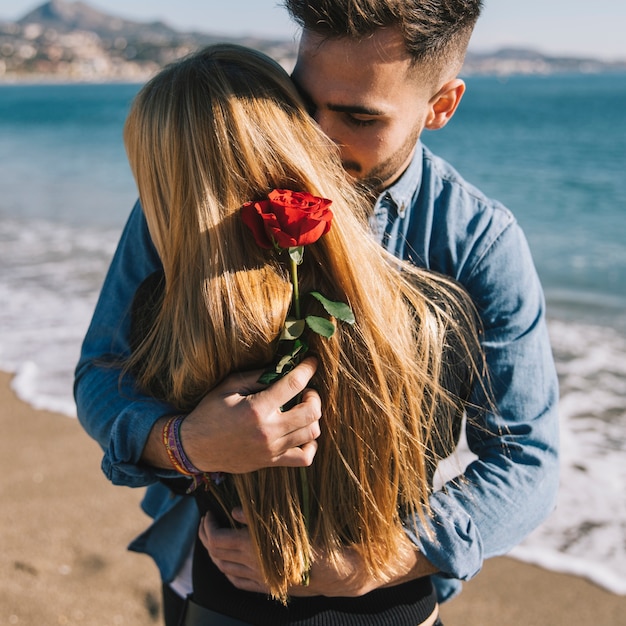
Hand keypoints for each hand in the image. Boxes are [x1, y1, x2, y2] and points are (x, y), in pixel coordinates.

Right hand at [180, 357, 320, 472]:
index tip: (312, 361)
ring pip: (311, 433)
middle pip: (311, 412)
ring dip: (313, 418)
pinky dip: (310, 445)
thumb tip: (282, 367)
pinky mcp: (270, 462)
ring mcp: (271, 449)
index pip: (294, 384)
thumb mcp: (228, 386)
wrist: (194, 448)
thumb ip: (256, 376)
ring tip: (303, 409)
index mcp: (257, 408)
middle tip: (306, 390)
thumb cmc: (209, 412)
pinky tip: (302, 434)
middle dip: (314, 396)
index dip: (308, 369)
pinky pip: (304, 458)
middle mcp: (268, 430)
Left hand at [199, 508, 436, 597]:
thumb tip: (235, 510)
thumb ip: (260, 517)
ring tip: (213, 536)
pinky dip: (227, 570)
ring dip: (215, 554)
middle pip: (218, 556)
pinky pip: (239, 583)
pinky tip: (228, 562)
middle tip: (207, 521)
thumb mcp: (292, 521)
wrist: (342, 571)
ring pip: (225, 571)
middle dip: (206, 537)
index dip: (208, 528)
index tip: (208, 513)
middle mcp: (255, 569)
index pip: (219, 542)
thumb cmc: (321, 539)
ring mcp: (262, 582)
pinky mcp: (270, 588)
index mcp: (258, 551)